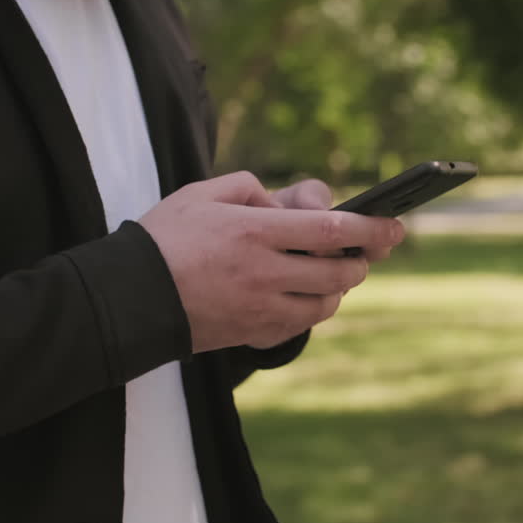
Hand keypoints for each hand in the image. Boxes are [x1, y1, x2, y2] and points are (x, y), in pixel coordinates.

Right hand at [139, 172, 404, 353]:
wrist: (129, 298)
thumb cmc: (163, 239)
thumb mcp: (202, 194)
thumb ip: (251, 188)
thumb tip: (285, 201)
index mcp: (254, 231)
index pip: (331, 229)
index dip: (370, 228)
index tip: (393, 225)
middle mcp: (264, 272)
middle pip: (339, 271)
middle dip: (361, 260)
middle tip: (364, 252)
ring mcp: (261, 308)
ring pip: (325, 303)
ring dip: (337, 287)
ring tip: (329, 271)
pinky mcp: (253, 333)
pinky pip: (301, 324)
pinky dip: (312, 309)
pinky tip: (301, 294)